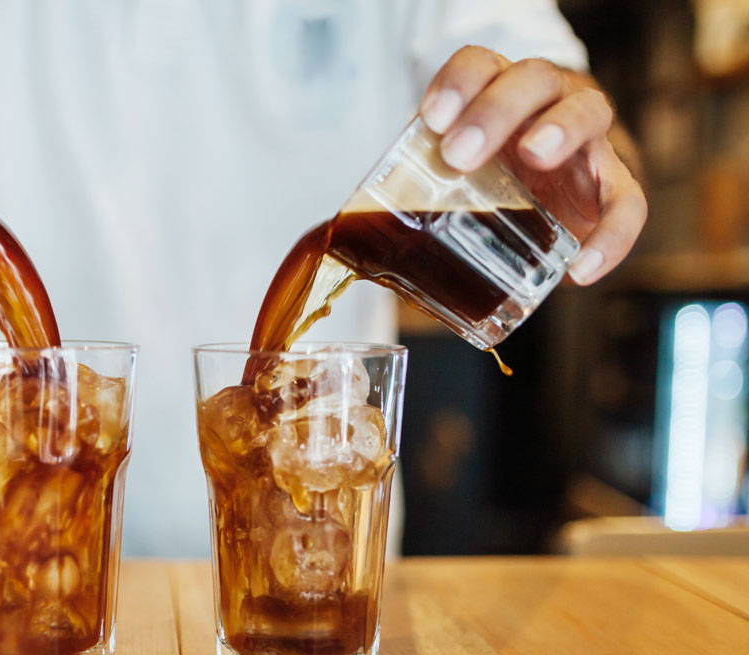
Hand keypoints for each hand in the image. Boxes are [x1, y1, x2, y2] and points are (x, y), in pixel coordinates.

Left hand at [418, 46, 646, 284]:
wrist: (545, 191)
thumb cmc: (484, 176)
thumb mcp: (447, 174)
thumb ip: (411, 193)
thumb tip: (349, 249)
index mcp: (497, 91)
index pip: (480, 65)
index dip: (459, 83)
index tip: (431, 118)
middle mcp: (546, 102)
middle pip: (533, 81)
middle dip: (496, 109)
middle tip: (461, 152)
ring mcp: (585, 139)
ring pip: (587, 112)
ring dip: (559, 129)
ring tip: (534, 154)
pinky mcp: (612, 185)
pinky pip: (627, 203)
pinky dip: (612, 234)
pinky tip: (582, 268)